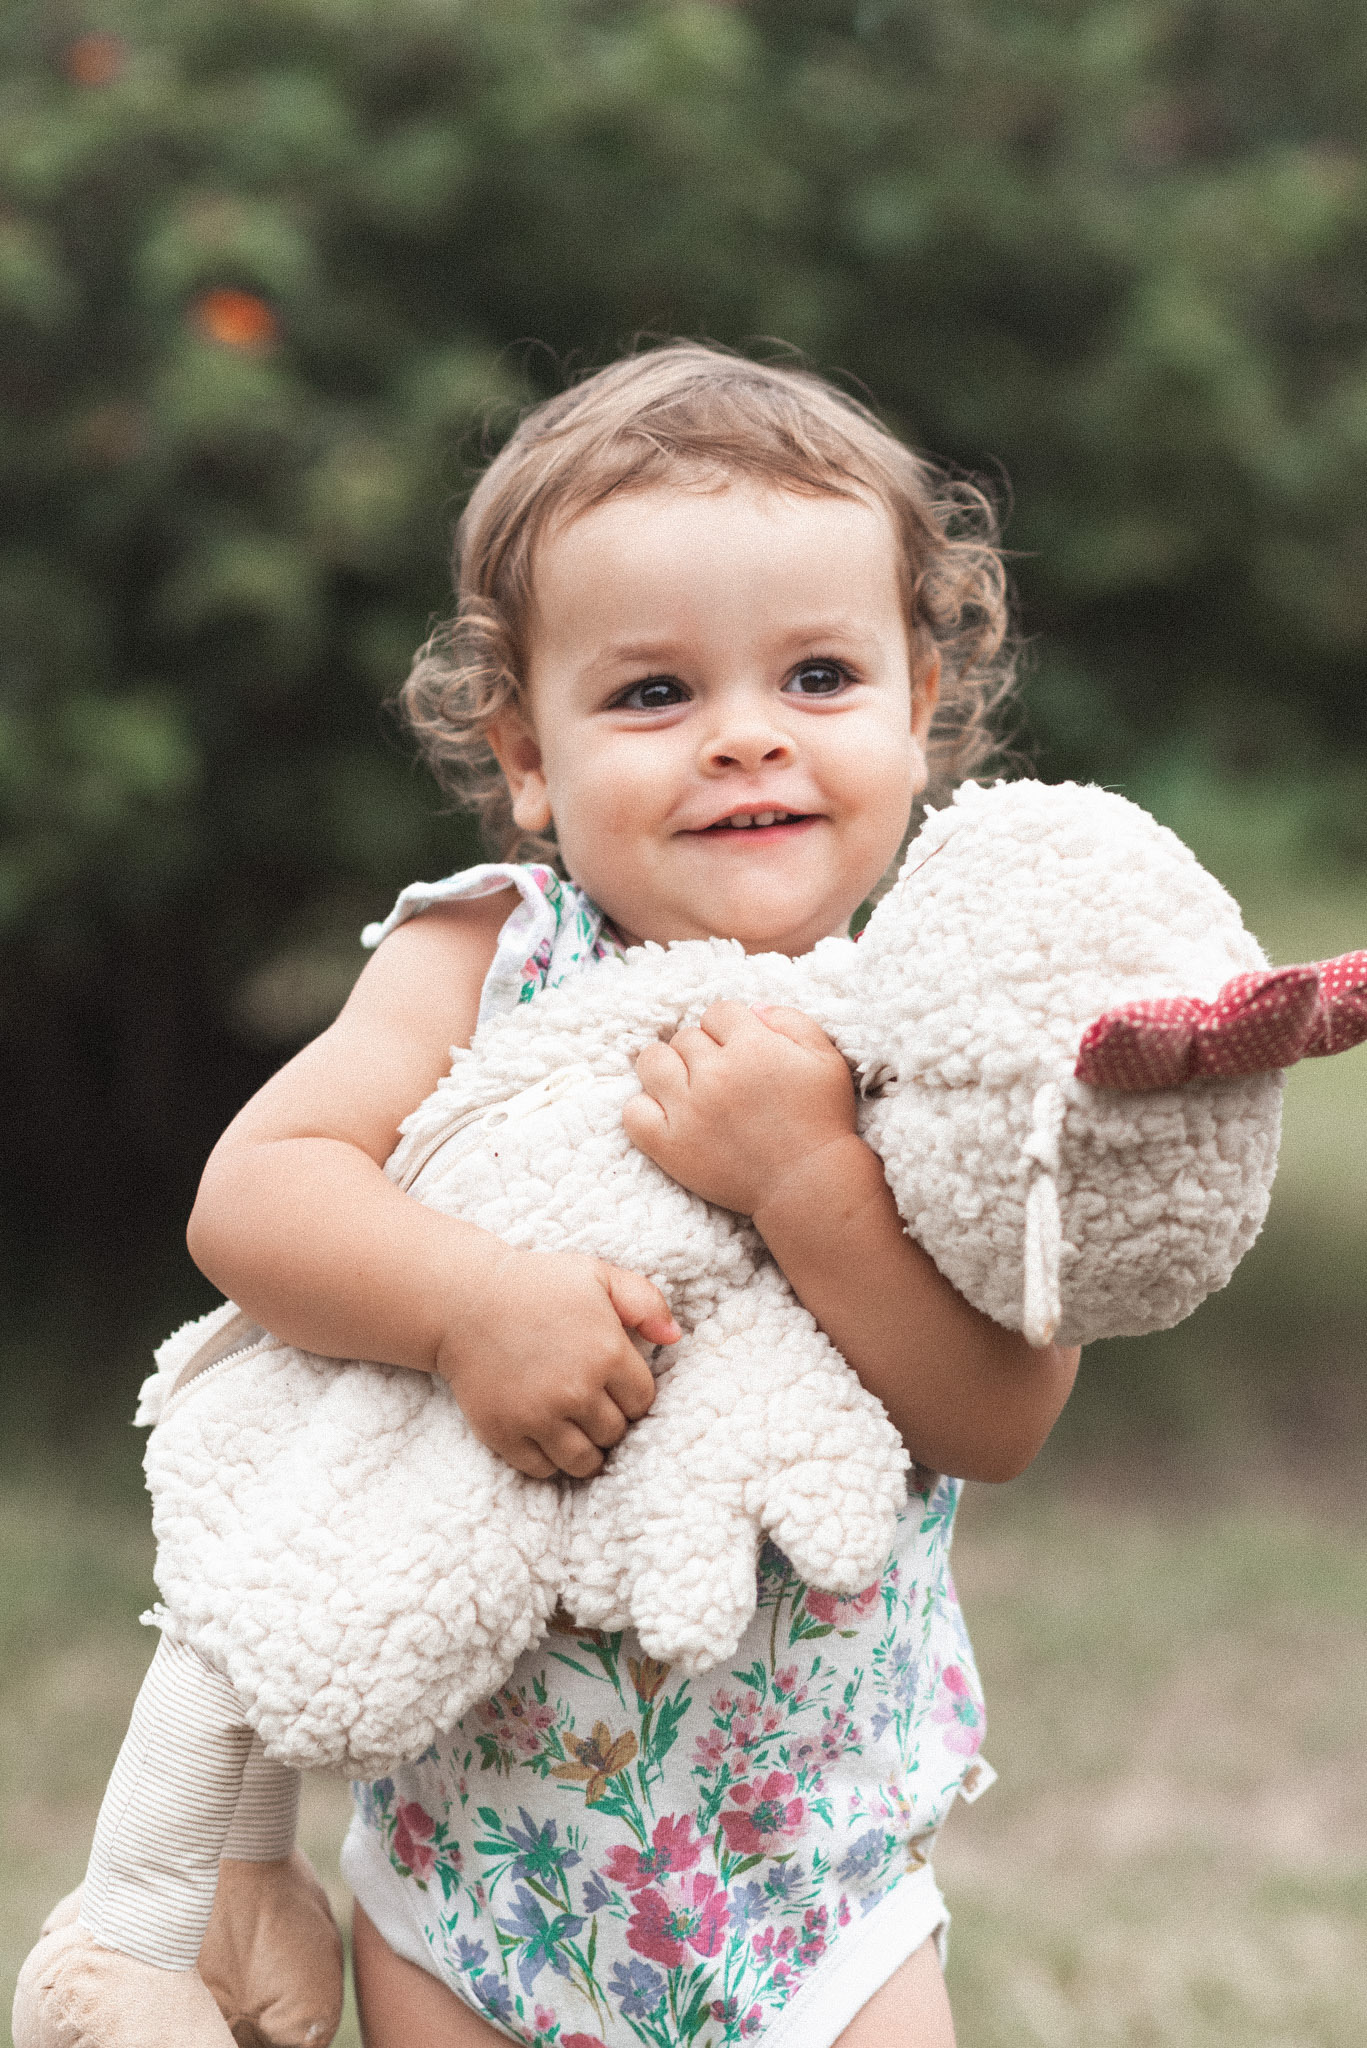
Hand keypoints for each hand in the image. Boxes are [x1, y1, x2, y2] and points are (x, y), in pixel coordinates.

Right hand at [433, 1246, 678, 1479]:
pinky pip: (543, 1469)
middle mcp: (577, 1391)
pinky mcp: (505, 1434)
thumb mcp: (597, 1276)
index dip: (631, 1395)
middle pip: (615, 1434)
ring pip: (585, 1462)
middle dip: (609, 1421)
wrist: (464, 1301)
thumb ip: (645, 1301)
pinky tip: (547, 1436)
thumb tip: (674, 1338)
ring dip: (586, 1449)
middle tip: (591, 1403)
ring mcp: (539, 1417)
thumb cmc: (537, 1285)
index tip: (614, 1385)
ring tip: (577, 1429)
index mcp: (607, 1353)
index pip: (643, 1403)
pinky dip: (549, 1460)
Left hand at [623, 1000, 859, 1218]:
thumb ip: (790, 1020)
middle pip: (686, 1037)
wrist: (808, 1186)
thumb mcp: (825, 1058)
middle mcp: (715, 1073)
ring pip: (652, 1061)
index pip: (718, 1012)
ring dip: (668, 1069)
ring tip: (690, 1089)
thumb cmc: (822, 1121)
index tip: (742, 1053)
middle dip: (705, 1052)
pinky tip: (670, 1115)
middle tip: (726, 1080)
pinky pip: (633, 1111)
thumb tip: (752, 1009)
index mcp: (752, 1046)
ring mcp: (687, 1110)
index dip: (731, 1030)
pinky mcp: (669, 1145)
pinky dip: (645, 1109)